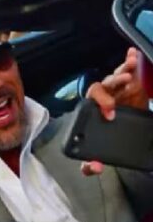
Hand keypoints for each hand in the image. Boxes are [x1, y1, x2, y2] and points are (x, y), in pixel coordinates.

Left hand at [82, 47, 149, 175]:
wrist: (121, 135)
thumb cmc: (106, 141)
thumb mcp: (99, 154)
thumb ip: (90, 165)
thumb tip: (93, 167)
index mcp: (92, 112)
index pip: (91, 102)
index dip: (101, 103)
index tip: (111, 112)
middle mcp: (102, 99)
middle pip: (103, 86)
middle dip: (113, 82)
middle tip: (125, 82)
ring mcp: (115, 90)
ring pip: (115, 77)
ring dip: (122, 70)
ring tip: (131, 68)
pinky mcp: (129, 86)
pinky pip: (127, 71)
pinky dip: (128, 61)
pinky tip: (132, 54)